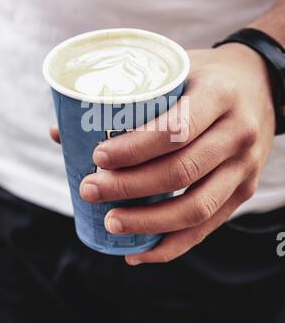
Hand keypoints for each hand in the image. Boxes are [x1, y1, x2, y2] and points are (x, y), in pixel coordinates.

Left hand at [51, 43, 274, 264]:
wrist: (260, 84)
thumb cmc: (207, 75)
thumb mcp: (175, 69)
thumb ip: (125, 96)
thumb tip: (62, 132)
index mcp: (219, 96)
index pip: (175, 130)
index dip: (134, 149)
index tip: (98, 157)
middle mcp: (238, 133)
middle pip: (181, 172)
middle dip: (130, 187)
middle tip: (91, 189)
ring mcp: (244, 167)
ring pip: (196, 207)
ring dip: (148, 222)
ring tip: (110, 222)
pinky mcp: (243, 191)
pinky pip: (208, 226)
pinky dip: (171, 245)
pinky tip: (138, 252)